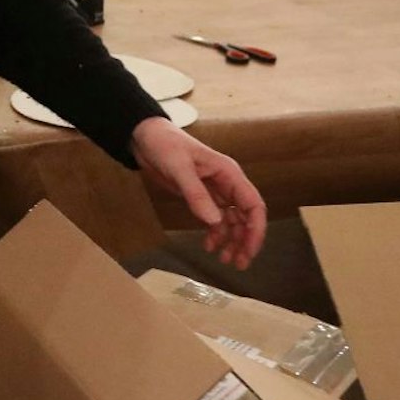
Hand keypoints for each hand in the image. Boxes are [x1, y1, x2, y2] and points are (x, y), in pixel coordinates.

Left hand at [131, 117, 266, 268]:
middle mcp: (227, 184)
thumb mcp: (178, 168)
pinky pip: (214, 219)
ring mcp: (215, 191)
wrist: (144, 136)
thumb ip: (196, 193)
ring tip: (224, 260)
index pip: (253, 204)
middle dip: (245, 240)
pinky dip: (215, 234)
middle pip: (246, 216)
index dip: (256, 229)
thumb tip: (215, 221)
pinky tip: (208, 245)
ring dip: (231, 240)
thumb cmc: (164, 144)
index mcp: (229, 173)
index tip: (250, 250)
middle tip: (239, 263)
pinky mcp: (201, 197)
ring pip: (232, 221)